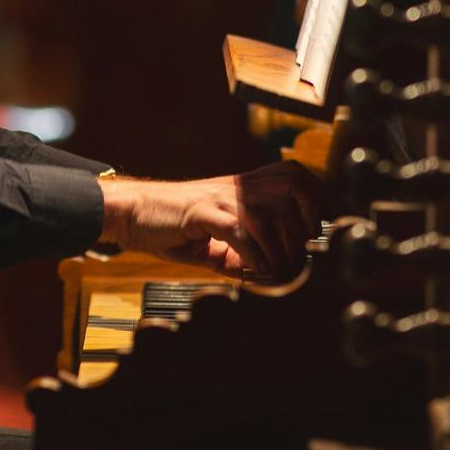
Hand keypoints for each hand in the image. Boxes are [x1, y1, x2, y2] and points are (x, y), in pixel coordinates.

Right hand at [99, 161, 325, 279]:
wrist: (129, 212)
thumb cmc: (168, 223)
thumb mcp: (212, 237)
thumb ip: (238, 252)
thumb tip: (263, 275)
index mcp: (241, 187)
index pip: (294, 174)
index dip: (316, 196)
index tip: (319, 228)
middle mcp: (235, 187)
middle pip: (292, 186)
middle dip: (307, 219)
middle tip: (302, 251)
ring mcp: (219, 198)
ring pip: (271, 210)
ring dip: (282, 245)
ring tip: (278, 269)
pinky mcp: (201, 213)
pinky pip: (239, 230)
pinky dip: (255, 254)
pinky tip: (254, 270)